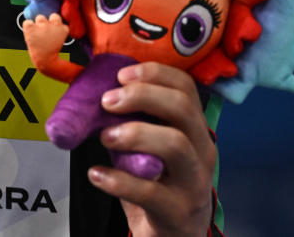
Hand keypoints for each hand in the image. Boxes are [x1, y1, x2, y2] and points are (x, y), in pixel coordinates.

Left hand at [89, 62, 215, 236]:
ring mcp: (194, 182)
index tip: (121, 74)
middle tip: (107, 101)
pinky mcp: (178, 211)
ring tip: (105, 137)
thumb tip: (91, 92)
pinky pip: (150, 191)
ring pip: (175, 145)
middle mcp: (202, 150)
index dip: (154, 74)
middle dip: (142, 96)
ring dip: (135, 133)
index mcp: (194, 128)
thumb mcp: (151, 147)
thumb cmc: (158, 183)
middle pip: (182, 108)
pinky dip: (118, 180)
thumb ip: (132, 121)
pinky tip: (97, 174)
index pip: (186, 87)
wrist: (175, 235)